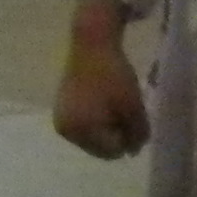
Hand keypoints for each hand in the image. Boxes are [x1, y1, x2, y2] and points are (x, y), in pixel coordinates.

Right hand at [53, 29, 150, 158]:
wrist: (91, 45)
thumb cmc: (113, 75)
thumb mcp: (134, 106)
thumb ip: (137, 133)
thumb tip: (132, 152)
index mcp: (81, 130)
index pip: (112, 151)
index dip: (127, 137)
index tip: (131, 116)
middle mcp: (65, 130)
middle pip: (99, 148)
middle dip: (114, 135)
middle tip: (122, 111)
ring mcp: (60, 120)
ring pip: (91, 138)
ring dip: (104, 129)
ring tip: (111, 106)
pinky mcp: (60, 110)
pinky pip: (82, 127)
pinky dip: (94, 121)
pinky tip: (100, 103)